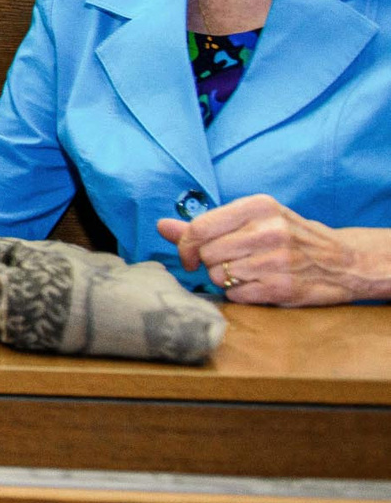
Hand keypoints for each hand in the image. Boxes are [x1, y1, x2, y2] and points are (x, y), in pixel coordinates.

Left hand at [156, 198, 390, 305]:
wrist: (342, 261)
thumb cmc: (287, 237)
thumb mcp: (252, 220)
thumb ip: (204, 225)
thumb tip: (161, 226)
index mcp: (258, 206)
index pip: (200, 227)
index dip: (185, 246)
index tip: (189, 256)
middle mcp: (269, 230)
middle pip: (207, 254)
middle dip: (210, 263)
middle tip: (230, 262)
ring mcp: (277, 260)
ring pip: (217, 276)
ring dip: (224, 279)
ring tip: (247, 272)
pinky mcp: (283, 287)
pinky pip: (236, 295)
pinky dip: (240, 294)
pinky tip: (258, 284)